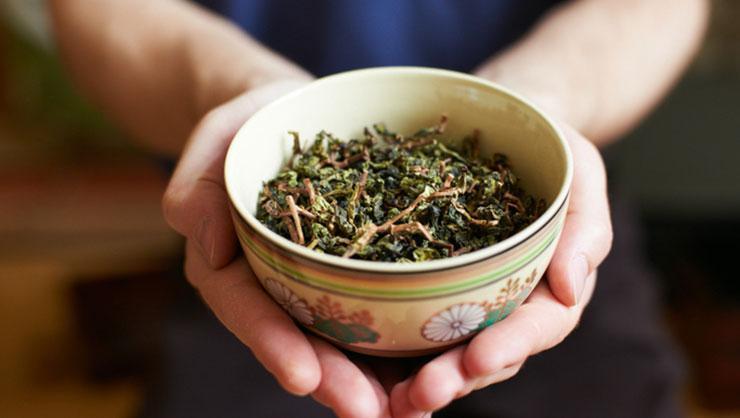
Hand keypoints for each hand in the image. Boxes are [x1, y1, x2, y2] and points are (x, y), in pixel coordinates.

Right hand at [162, 79, 392, 417]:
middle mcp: (277, 283)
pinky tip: (441, 364)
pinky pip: (381, 307)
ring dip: (378, 380)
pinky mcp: (361, 269)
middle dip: (336, 380)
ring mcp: (320, 281)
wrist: (295, 113)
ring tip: (415, 409)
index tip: (303, 377)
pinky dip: (407, 341)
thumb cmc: (249, 126)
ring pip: (345, 338)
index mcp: (234, 263)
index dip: (273, 344)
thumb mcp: (217, 139)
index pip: (247, 308)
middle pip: (302, 339)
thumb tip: (208, 246)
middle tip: (371, 414)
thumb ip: (197, 189)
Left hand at [389, 124, 612, 416]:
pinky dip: (391, 351)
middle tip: (422, 394)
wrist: (504, 128)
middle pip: (488, 351)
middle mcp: (507, 301)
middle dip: (457, 376)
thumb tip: (572, 289)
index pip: (538, 325)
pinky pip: (411, 320)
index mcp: (550, 285)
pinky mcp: (428, 284)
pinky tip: (359, 367)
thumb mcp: (580, 170)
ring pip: (448, 349)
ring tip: (390, 400)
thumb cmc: (549, 149)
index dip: (510, 345)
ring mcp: (467, 298)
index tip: (478, 358)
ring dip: (420, 378)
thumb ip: (585, 227)